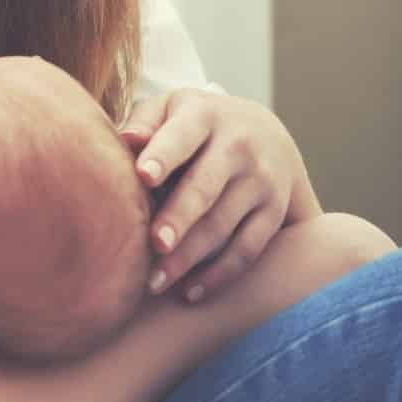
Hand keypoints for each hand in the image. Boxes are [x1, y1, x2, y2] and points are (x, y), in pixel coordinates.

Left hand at [119, 88, 305, 303]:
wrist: (265, 131)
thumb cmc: (193, 123)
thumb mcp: (171, 108)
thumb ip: (145, 122)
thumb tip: (125, 140)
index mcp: (205, 116)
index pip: (182, 136)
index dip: (163, 155)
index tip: (142, 176)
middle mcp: (239, 148)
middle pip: (205, 187)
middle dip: (180, 216)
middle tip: (154, 244)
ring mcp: (262, 182)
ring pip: (225, 224)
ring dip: (191, 257)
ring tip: (155, 282)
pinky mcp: (275, 212)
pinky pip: (249, 248)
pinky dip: (220, 274)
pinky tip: (189, 293)